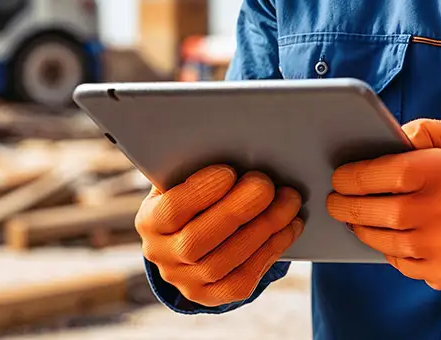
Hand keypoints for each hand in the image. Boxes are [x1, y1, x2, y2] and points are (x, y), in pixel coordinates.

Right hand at [136, 165, 302, 306]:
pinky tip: (290, 226)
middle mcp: (162, 255)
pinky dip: (271, 250)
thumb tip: (237, 144)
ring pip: (224, 261)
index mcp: (150, 220)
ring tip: (289, 201)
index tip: (230, 171)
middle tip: (267, 184)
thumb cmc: (197, 191)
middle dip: (238, 210)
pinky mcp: (211, 296)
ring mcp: (186, 281)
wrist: (192, 232)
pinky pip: (242, 280)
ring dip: (263, 228)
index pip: (171, 210)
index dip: (201, 191)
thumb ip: (199, 164)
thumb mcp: (187, 176)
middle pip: (197, 240)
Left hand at [326, 119, 440, 292]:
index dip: (355, 175)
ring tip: (351, 217)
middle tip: (334, 199)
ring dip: (362, 229)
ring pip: (385, 241)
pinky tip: (383, 236)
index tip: (340, 175)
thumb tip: (389, 136)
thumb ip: (426, 130)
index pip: (386, 172)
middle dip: (347, 205)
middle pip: (378, 210)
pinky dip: (388, 250)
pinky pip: (403, 264)